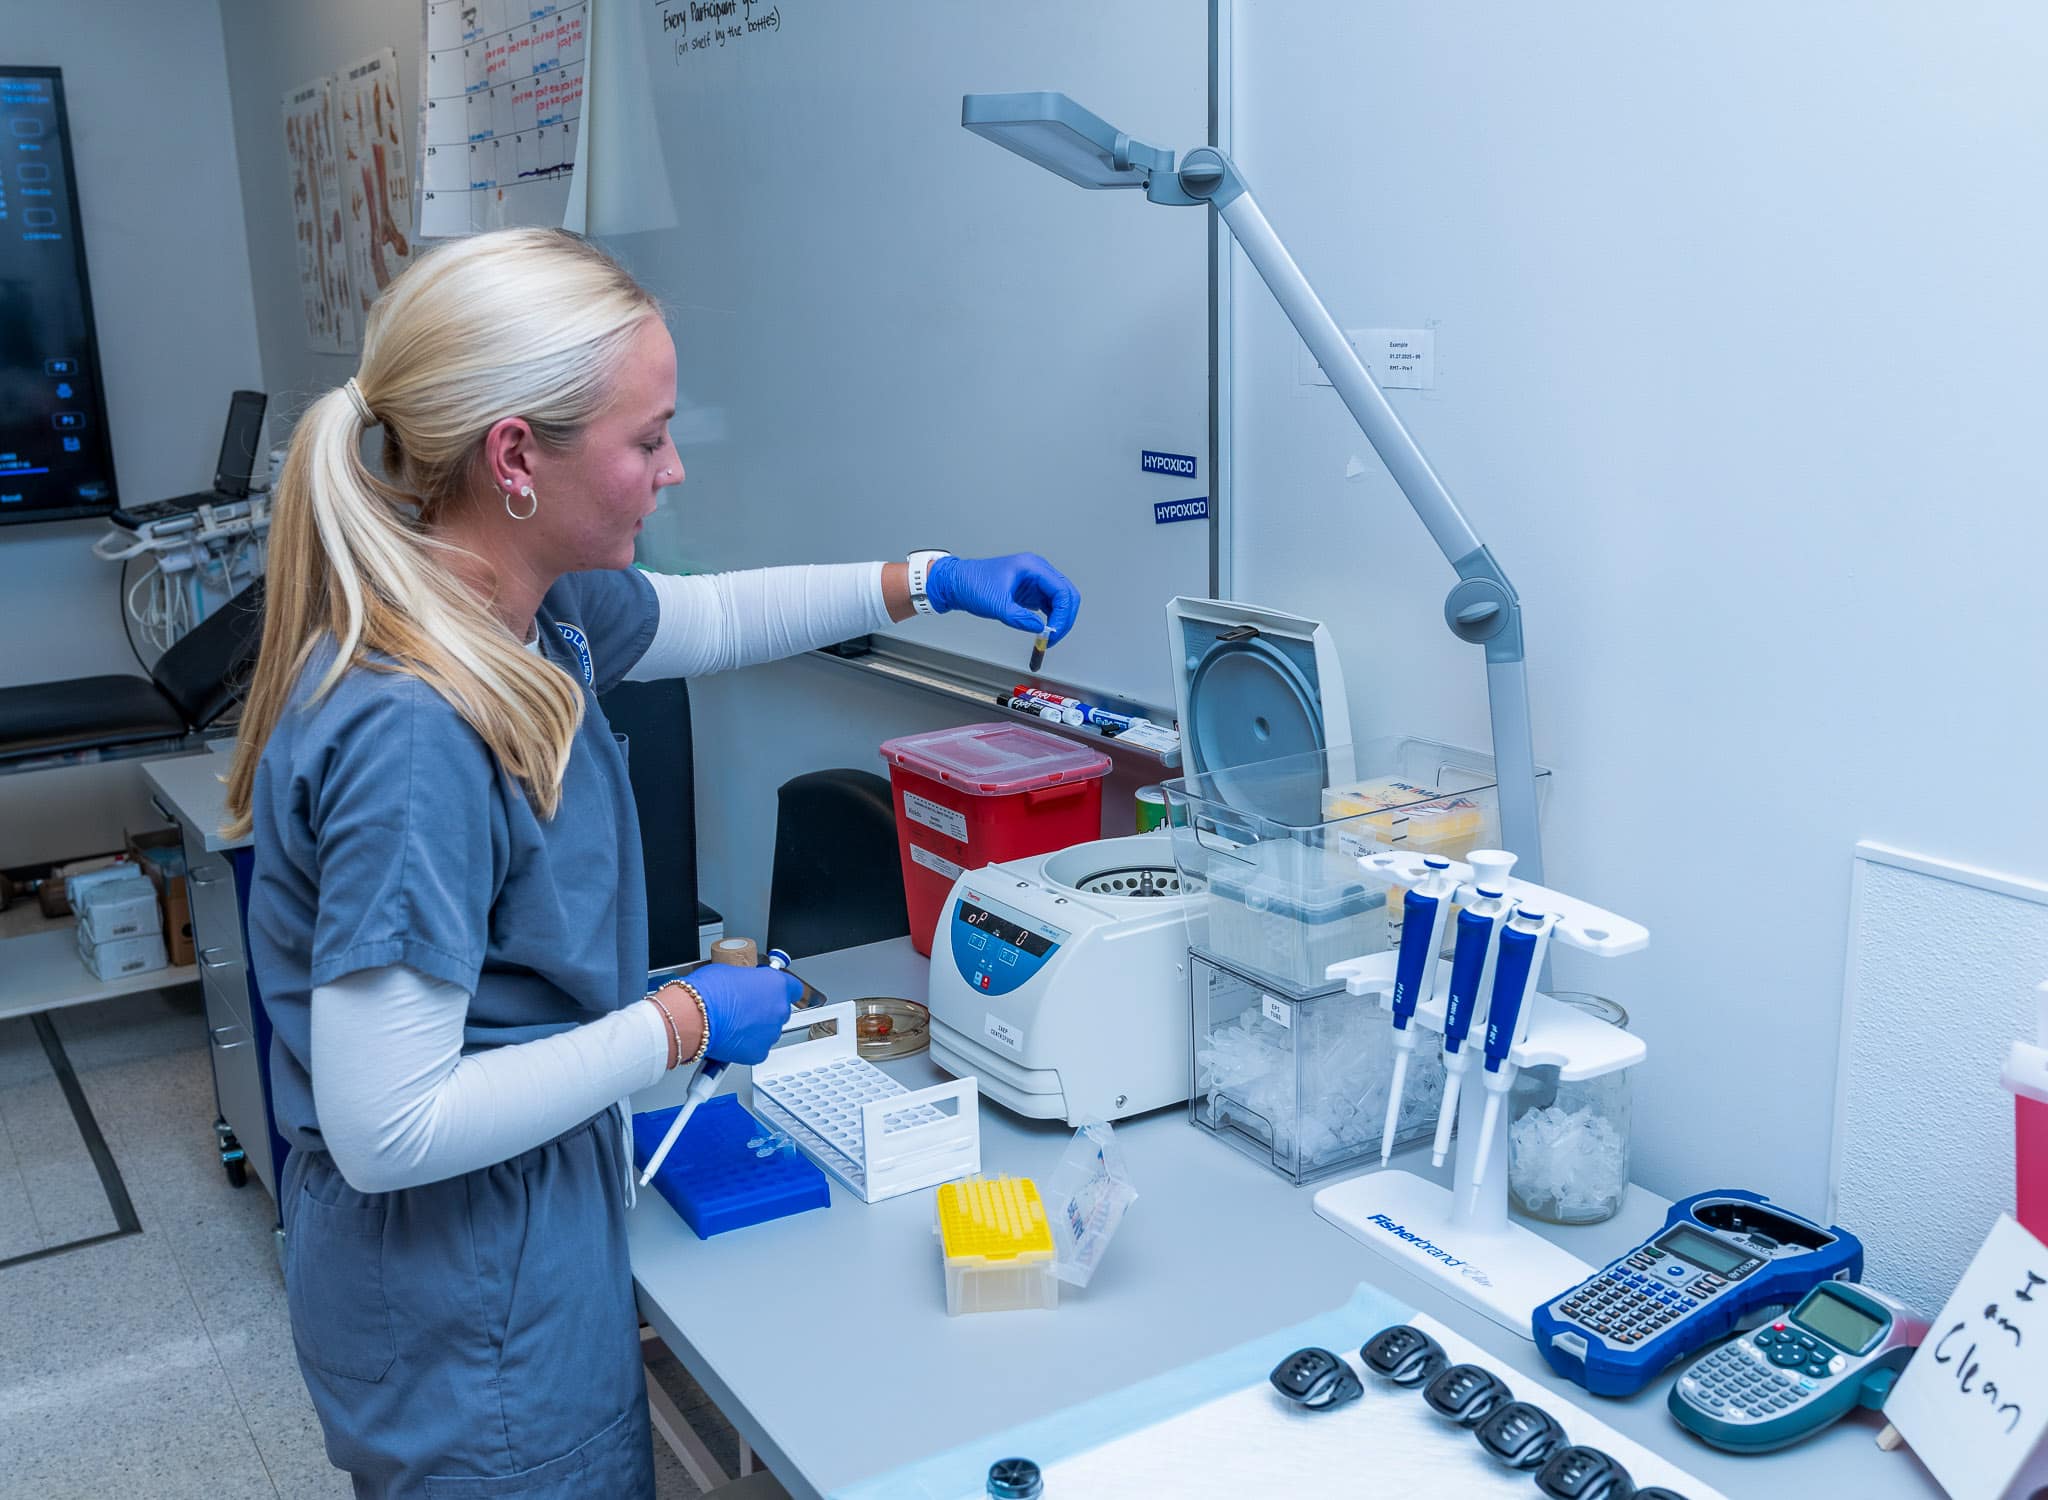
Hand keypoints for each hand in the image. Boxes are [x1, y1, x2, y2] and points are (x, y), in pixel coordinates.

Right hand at [689, 964, 803, 1065]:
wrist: (691, 1017)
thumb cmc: (705, 992)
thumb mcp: (730, 972)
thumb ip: (746, 980)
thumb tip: (744, 984)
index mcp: (776, 985)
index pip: (794, 987)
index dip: (781, 989)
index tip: (773, 991)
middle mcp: (778, 1010)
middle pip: (780, 1010)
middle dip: (765, 1010)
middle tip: (744, 1008)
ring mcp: (770, 1033)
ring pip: (768, 1031)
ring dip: (756, 1028)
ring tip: (733, 1024)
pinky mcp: (759, 1053)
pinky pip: (757, 1048)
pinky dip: (746, 1046)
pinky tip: (731, 1038)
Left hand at [926, 553, 1080, 645]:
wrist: (957, 583)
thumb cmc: (972, 584)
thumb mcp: (997, 604)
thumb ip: (1020, 618)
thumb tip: (1041, 629)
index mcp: (1033, 567)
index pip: (1061, 590)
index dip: (1063, 614)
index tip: (1054, 631)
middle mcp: (1037, 571)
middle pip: (1066, 594)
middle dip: (1064, 618)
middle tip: (1054, 637)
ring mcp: (1035, 581)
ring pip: (1060, 601)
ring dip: (1059, 619)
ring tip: (1048, 637)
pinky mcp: (1030, 591)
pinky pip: (1049, 605)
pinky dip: (1050, 618)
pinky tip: (1043, 630)